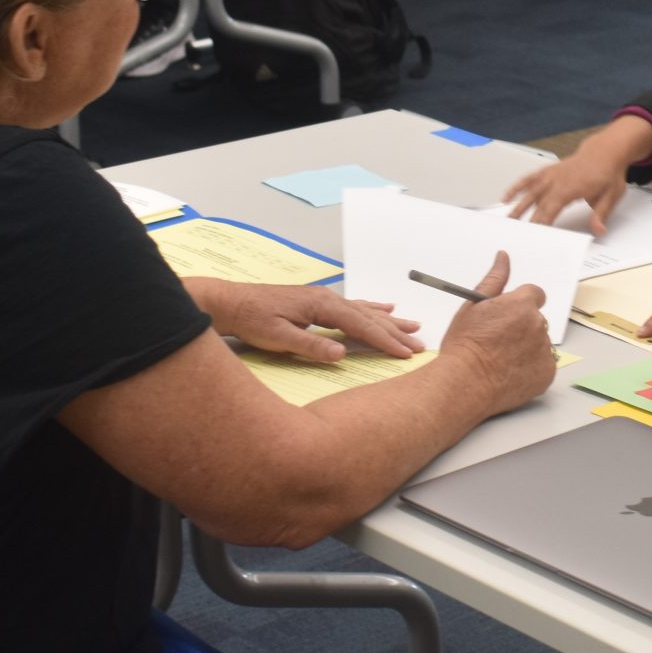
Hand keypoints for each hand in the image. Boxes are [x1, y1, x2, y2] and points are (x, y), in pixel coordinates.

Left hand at [193, 282, 422, 362]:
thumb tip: (340, 354)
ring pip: (364, 310)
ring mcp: (324, 299)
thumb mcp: (279, 338)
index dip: (384, 340)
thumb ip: (311, 346)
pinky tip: (385, 307)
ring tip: (413, 325)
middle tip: (419, 344)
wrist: (232, 303)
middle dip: (395, 331)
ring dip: (389, 320)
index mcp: (321, 305)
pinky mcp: (319, 302)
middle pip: (368, 316)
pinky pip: (354, 305)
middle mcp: (327, 298)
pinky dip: (372, 307)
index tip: (404, 352)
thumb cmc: (252, 319)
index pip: (360, 325)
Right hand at [440, 252, 557, 412]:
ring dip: (527, 347)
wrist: (464, 383)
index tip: (508, 316)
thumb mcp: (473, 305)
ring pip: (539, 343)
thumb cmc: (464, 345)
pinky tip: (510, 372)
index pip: (534, 294)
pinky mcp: (547, 373)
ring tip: (501, 360)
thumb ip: (494, 280)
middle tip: (498, 341)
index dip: (520, 305)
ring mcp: (544, 351)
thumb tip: (503, 257)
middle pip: (536, 320)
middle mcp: (538, 325)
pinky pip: (543, 365)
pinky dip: (531, 368)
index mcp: (522, 305)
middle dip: (522, 327)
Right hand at [502, 114, 651, 233]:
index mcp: (572, 188)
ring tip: (508, 220)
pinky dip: (517, 187)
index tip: (536, 234)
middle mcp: (558, 180)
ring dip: (518, 205)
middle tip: (518, 235)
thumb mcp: (611, 195)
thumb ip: (601, 214)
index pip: (553, 207)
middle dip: (528, 220)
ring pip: (530, 191)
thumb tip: (598, 230)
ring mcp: (551, 175)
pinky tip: (506, 197)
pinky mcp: (548, 171)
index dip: (543, 221)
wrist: (605, 151)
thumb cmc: (608, 173)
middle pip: (539, 203)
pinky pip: (529, 178)